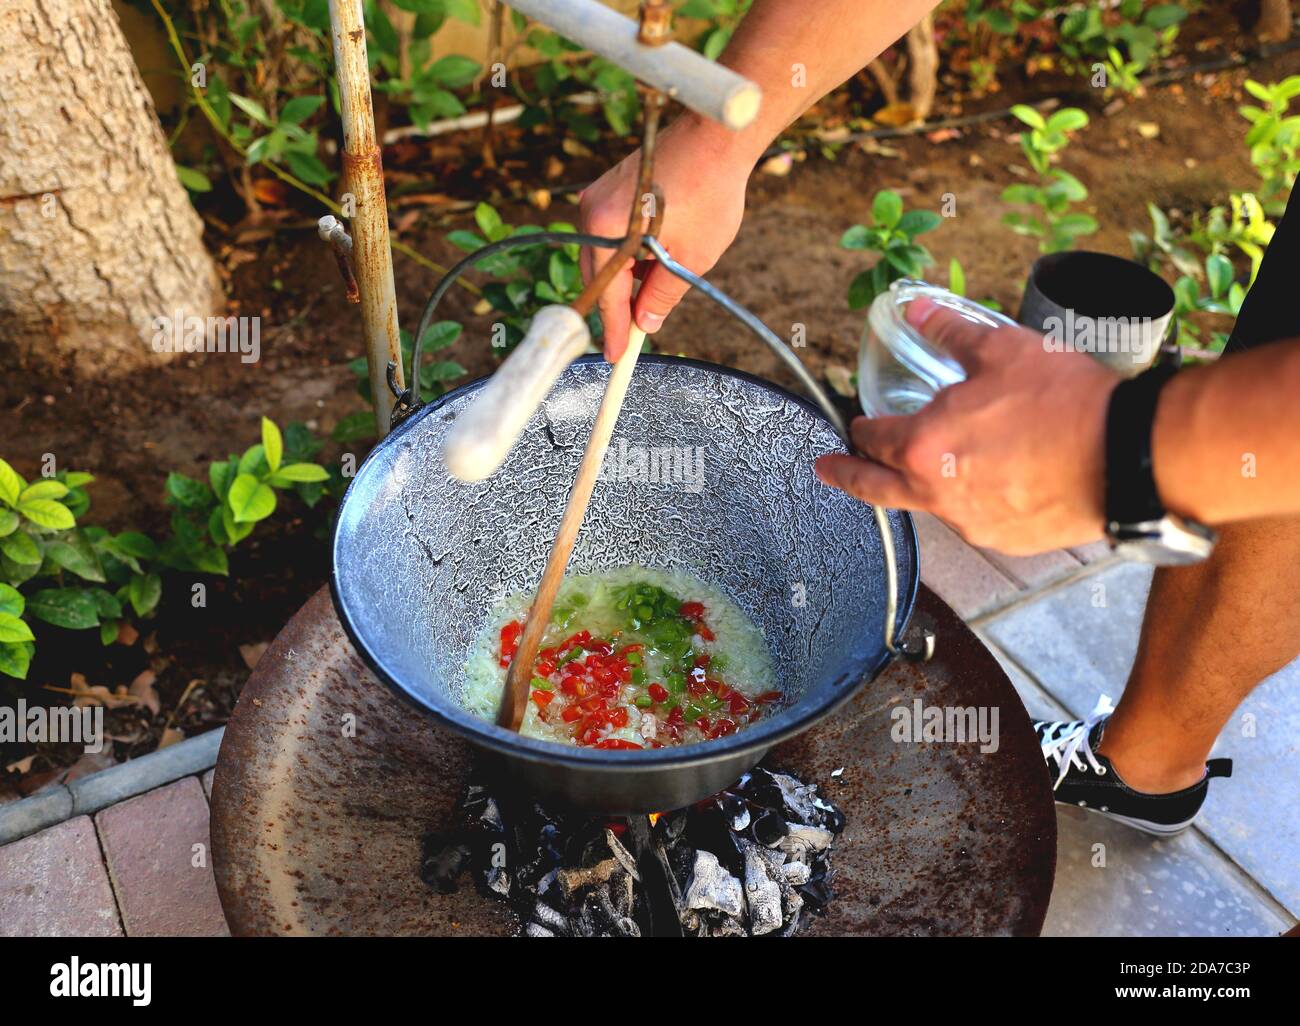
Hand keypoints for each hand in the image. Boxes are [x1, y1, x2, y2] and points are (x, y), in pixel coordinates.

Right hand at [579, 115, 751, 359]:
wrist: (716, 137)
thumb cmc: (708, 193)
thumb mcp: (690, 258)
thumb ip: (662, 295)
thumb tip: (646, 322)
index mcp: (608, 230)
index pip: (606, 296)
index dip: (615, 330)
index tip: (617, 356)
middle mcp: (592, 211)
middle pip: (598, 277)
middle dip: (617, 306)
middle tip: (633, 336)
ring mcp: (598, 196)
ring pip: (604, 256)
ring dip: (625, 279)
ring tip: (652, 295)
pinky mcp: (609, 187)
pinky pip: (610, 234)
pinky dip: (628, 254)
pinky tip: (653, 263)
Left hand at [814, 299, 1120, 554]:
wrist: (1129, 454)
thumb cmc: (1063, 402)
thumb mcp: (1001, 350)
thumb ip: (951, 332)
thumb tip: (918, 310)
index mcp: (922, 448)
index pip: (873, 438)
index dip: (863, 426)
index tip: (856, 424)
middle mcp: (938, 495)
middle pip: (879, 488)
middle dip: (848, 476)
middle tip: (828, 471)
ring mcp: (973, 523)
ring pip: (934, 503)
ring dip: (926, 483)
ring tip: (938, 464)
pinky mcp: (1008, 539)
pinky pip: (977, 517)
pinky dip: (974, 497)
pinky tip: (994, 479)